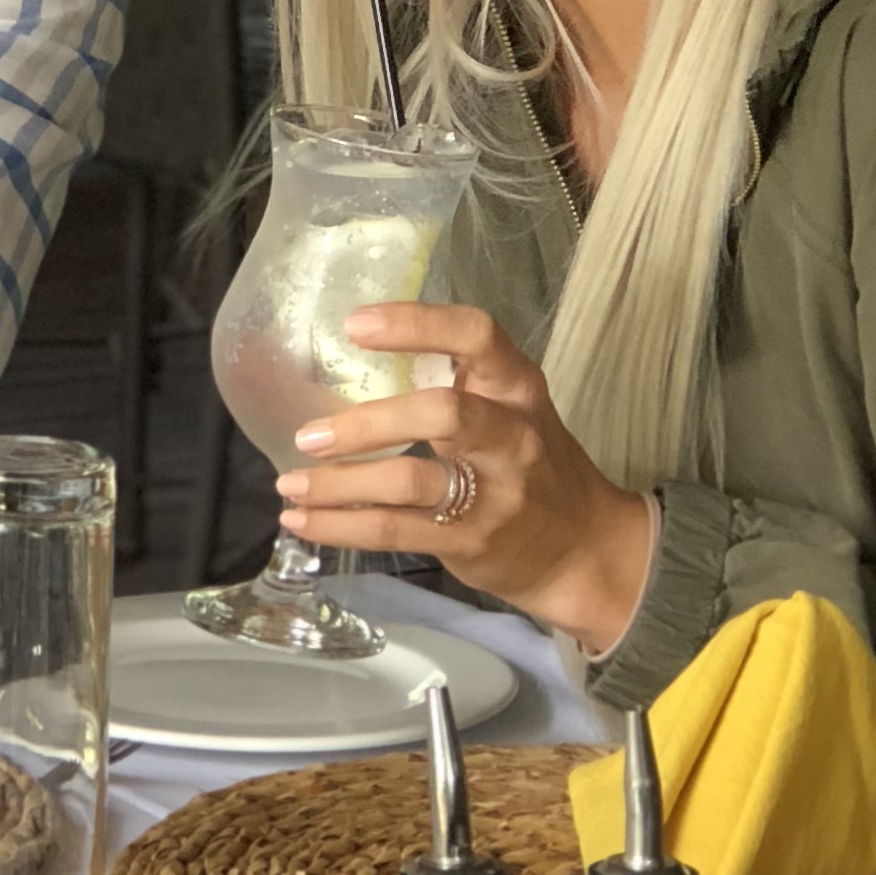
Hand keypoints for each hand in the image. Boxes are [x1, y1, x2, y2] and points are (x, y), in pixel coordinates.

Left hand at [273, 299, 654, 650]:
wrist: (585, 550)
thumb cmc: (533, 467)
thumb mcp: (510, 411)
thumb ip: (452, 385)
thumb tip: (350, 365)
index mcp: (517, 387)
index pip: (475, 334)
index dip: (416, 323)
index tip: (354, 324)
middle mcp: (512, 435)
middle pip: (441, 412)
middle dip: (367, 423)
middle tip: (307, 435)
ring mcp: (495, 492)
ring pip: (410, 480)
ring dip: (339, 485)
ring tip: (290, 485)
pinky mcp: (473, 541)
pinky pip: (396, 530)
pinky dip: (341, 526)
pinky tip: (303, 521)